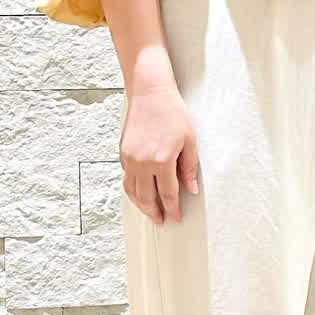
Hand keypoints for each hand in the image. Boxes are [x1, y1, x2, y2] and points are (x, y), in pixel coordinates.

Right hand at [119, 75, 199, 225]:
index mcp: (162, 160)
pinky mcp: (123, 153)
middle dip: (154, 212)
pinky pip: (126, 178)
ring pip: (132, 191)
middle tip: (161, 220)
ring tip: (149, 212)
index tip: (175, 218)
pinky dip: (132, 190)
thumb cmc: (172, 112)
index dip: (172, 208)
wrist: (150, 93)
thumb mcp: (189, 139)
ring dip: (141, 205)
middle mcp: (142, 162)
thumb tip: (191, 188)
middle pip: (147, 197)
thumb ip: (189, 167)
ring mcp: (130, 158)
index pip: (167, 194)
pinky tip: (139, 193)